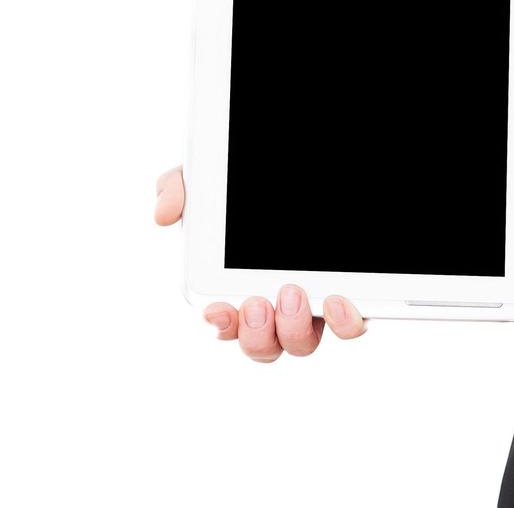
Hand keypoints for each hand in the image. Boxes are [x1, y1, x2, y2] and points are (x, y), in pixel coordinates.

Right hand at [154, 166, 367, 360]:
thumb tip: (164, 215)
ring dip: (294, 329)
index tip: (218, 311)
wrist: (269, 167)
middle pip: (263, 346)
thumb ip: (177, 190)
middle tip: (256, 304)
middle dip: (256, 336)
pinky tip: (336, 299)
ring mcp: (309, 302)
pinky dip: (345, 323)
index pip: (226, 324)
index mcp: (235, 287)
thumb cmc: (240, 187)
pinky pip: (349, 324)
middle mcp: (273, 305)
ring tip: (291, 292)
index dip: (222, 326)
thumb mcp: (206, 181)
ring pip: (301, 342)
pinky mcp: (344, 293)